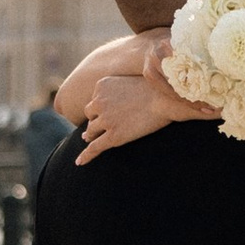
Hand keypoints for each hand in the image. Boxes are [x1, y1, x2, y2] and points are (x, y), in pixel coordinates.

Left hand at [77, 39, 190, 157]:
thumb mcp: (136, 82)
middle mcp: (98, 102)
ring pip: (91, 131)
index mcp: (102, 86)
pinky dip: (86, 156)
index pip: (95, 99)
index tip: (105, 111)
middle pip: (90, 114)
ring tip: (90, 140)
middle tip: (96, 128)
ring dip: (92, 135)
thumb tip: (159, 94)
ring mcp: (104, 121)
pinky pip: (94, 148)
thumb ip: (130, 87)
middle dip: (94, 120)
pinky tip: (79, 162)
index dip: (100, 107)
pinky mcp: (112, 137)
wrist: (165, 99)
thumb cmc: (160, 88)